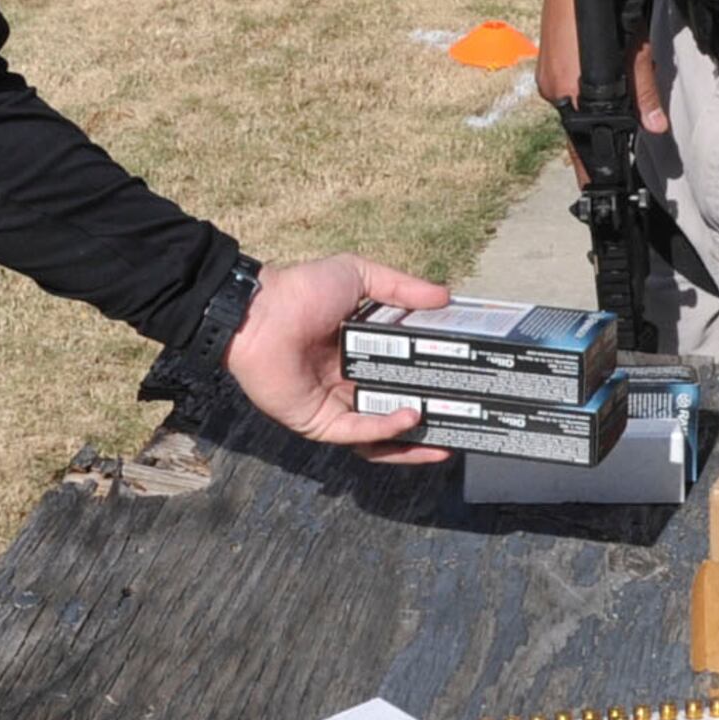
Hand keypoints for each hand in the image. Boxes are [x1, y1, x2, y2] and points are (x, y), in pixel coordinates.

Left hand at [225, 255, 454, 464]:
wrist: (258, 312)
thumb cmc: (301, 291)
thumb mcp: (358, 277)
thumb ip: (401, 287)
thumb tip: (445, 296)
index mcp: (359, 353)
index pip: (401, 376)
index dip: (429, 383)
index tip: (460, 384)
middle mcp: (349, 384)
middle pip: (395, 412)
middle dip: (428, 424)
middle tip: (460, 423)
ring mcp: (334, 406)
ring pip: (379, 436)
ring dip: (411, 443)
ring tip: (443, 442)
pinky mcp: (319, 422)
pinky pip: (357, 433)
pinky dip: (385, 430)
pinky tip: (410, 419)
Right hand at [535, 0, 665, 182]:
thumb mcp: (634, 47)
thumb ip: (643, 89)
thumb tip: (653, 126)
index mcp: (567, 89)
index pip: (579, 146)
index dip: (593, 169)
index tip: (602, 190)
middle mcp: (553, 84)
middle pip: (578, 126)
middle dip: (601, 136)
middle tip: (626, 148)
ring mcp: (549, 68)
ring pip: (576, 104)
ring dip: (595, 109)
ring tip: (621, 112)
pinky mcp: (551, 52)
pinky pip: (569, 84)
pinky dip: (587, 89)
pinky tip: (605, 79)